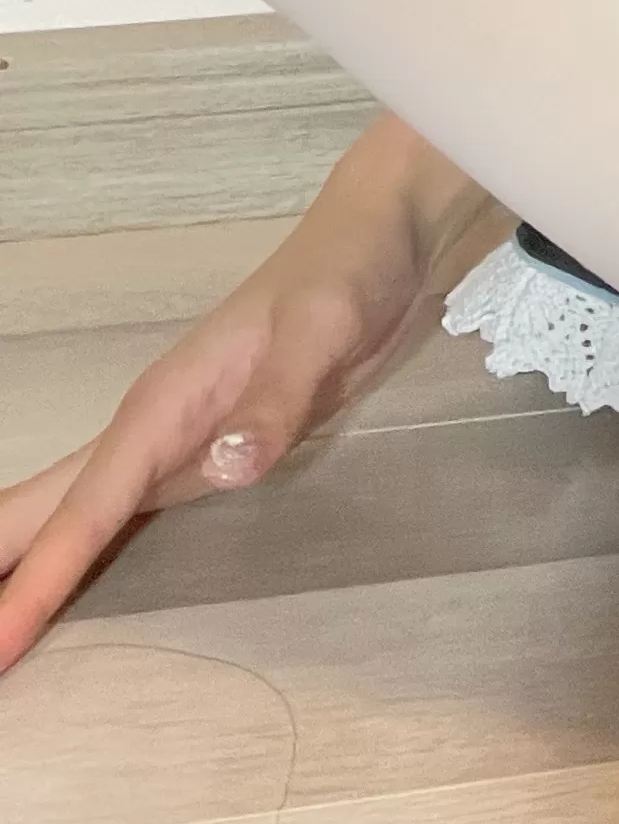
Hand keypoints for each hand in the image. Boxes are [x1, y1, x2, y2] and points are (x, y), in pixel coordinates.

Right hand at [0, 122, 503, 672]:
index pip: (86, 509)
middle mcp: (150, 431)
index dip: (38, 579)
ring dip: (26, 566)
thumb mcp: (320, 331)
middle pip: (48, 510)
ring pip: (74, 514)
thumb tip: (224, 468)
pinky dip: (79, 554)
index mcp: (162, 406)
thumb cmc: (345, 275)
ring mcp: (173, 445)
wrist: (379, 239)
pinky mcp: (205, 455)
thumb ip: (275, 400)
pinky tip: (61, 584)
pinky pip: (122, 516)